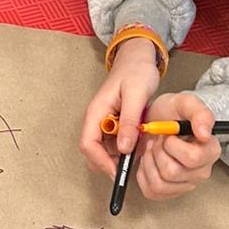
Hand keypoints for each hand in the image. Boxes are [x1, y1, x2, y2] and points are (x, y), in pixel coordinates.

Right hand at [79, 37, 161, 180]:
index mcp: (96, 112)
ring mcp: (105, 122)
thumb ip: (129, 121)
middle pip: (93, 151)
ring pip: (106, 149)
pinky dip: (127, 148)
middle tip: (131, 167)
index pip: (88, 144)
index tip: (118, 172)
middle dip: (109, 163)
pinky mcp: (115, 123)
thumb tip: (123, 149)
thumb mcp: (136, 94)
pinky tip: (140, 144)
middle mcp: (97, 119)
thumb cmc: (136, 71)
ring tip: (140, 153)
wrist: (139, 57)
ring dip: (119, 156)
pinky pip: (116, 143)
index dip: (101, 161)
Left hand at [133, 90, 220, 201]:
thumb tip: (205, 133)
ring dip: (149, 162)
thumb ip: (200, 114)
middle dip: (158, 152)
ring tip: (153, 149)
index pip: (193, 158)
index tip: (169, 134)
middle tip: (159, 140)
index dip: (173, 146)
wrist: (156, 120)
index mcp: (210, 150)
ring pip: (160, 184)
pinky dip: (143, 174)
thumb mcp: (185, 103)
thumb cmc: (171, 112)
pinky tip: (148, 160)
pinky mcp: (169, 191)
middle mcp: (201, 171)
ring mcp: (185, 183)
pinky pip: (152, 191)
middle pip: (172, 172)